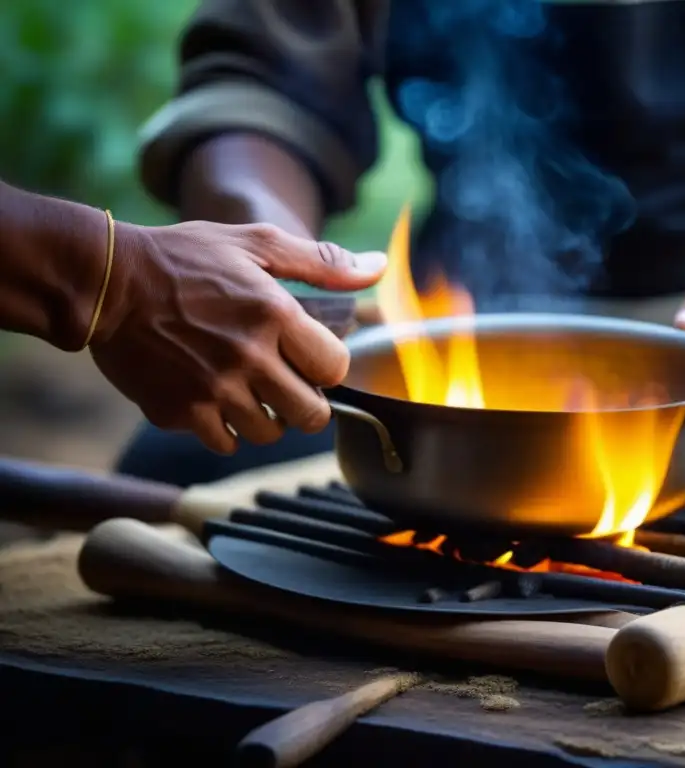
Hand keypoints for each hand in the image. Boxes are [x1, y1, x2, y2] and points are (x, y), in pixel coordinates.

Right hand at [89, 221, 386, 453]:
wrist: (106, 283)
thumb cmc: (185, 258)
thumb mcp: (257, 244)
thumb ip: (322, 263)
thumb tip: (378, 268)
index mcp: (274, 315)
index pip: (335, 368)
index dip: (328, 365)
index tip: (310, 355)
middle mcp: (249, 357)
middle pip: (311, 414)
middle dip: (307, 402)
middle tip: (288, 383)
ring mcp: (213, 390)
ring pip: (270, 434)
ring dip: (268, 417)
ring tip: (250, 389)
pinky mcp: (179, 412)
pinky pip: (226, 443)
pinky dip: (227, 429)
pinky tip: (217, 399)